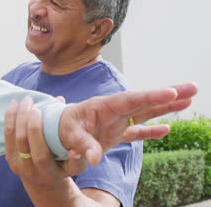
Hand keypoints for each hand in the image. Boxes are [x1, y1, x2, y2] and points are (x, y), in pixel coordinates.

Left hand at [4, 97, 85, 188]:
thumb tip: (74, 124)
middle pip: (24, 143)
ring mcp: (18, 165)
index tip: (40, 112)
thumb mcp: (75, 163)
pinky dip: (10, 119)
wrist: (44, 182)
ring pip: (14, 138)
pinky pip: (7, 136)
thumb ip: (79, 144)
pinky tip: (14, 105)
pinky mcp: (9, 159)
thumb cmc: (64, 166)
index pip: (40, 155)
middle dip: (26, 120)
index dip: (37, 134)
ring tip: (25, 101)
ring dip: (17, 116)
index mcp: (48, 172)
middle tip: (33, 104)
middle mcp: (31, 170)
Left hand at [59, 82, 197, 165]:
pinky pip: (137, 130)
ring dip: (166, 107)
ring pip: (146, 112)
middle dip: (168, 95)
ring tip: (189, 100)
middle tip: (193, 88)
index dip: (151, 96)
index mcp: (103, 106)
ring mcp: (117, 121)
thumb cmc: (60, 127)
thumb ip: (82, 145)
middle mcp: (114, 111)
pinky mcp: (116, 132)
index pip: (131, 100)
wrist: (54, 131)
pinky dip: (151, 130)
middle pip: (145, 101)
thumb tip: (94, 160)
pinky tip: (167, 129)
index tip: (172, 91)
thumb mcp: (68, 134)